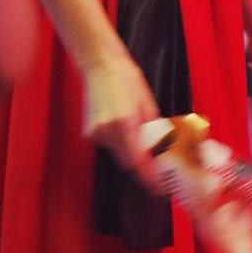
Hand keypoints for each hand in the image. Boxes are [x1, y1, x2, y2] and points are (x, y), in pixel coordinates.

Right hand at [80, 55, 161, 188]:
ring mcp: (95, 133)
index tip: (159, 187)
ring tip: (137, 133)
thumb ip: (154, 131)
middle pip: (128, 162)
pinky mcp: (89, 133)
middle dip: (142, 166)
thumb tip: (163, 151)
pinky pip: (109, 146)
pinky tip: (122, 125)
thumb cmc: (127, 79)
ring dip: (130, 151)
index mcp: (125, 123)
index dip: (149, 177)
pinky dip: (119, 142)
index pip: (138, 161)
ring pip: (118, 154)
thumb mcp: (148, 105)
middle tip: (156, 167)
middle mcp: (107, 131)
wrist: (100, 65)